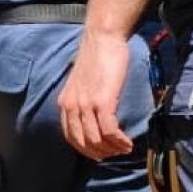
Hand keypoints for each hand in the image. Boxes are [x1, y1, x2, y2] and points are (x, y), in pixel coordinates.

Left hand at [58, 29, 133, 160]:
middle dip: (101, 153)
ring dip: (112, 149)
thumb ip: (82, 100)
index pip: (71, 137)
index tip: (101, 152)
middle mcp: (71, 106)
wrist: (102, 38)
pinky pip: (109, 130)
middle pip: (83, 143)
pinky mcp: (102, 101)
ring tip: (124, 149)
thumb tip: (93, 117)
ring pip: (96, 140)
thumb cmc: (96, 57)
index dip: (87, 150)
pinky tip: (127, 143)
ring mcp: (86, 104)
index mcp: (64, 103)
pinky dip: (119, 140)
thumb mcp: (81, 82)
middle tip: (115, 153)